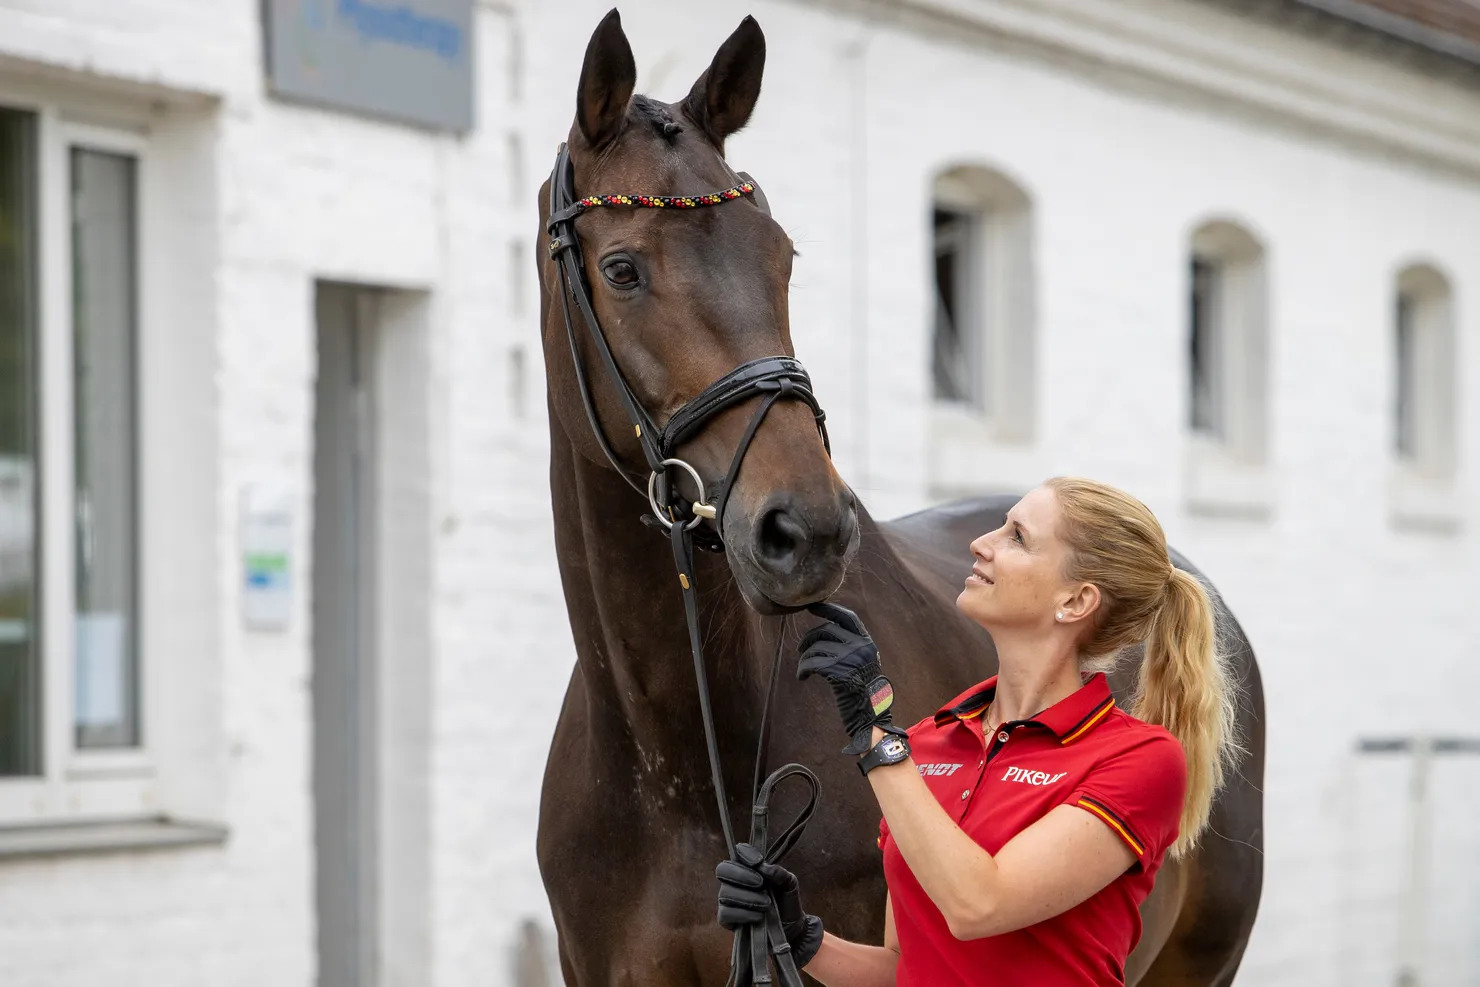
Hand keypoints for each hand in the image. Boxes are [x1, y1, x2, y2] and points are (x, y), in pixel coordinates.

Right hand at [715, 843, 824, 967]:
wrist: (791, 929)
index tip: (759, 862)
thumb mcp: (790, 884)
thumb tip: (765, 867)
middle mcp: (734, 882)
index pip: (737, 853)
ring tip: (766, 904)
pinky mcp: (727, 920)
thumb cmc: (786, 902)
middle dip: (742, 875)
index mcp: (748, 868)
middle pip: (723, 869)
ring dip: (747, 897)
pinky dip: (742, 914)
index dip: (745, 854)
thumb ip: (780, 873)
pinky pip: (725, 913)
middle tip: (761, 883)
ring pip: (725, 892)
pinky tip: (758, 917)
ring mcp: (728, 900)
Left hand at [798, 602, 897, 754]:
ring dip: (804, 657)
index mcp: (867, 642)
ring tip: (803, 668)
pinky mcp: (838, 672)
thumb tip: (829, 631)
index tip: (813, 607)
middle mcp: (860, 647)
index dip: (829, 609)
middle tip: (801, 649)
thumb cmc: (865, 692)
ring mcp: (849, 658)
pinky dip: (803, 669)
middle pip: (826, 630)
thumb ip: (853, 647)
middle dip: (809, 638)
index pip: (847, 617)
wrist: (871, 715)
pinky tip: (802, 677)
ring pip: (816, 647)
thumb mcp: (865, 663)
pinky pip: (812, 663)